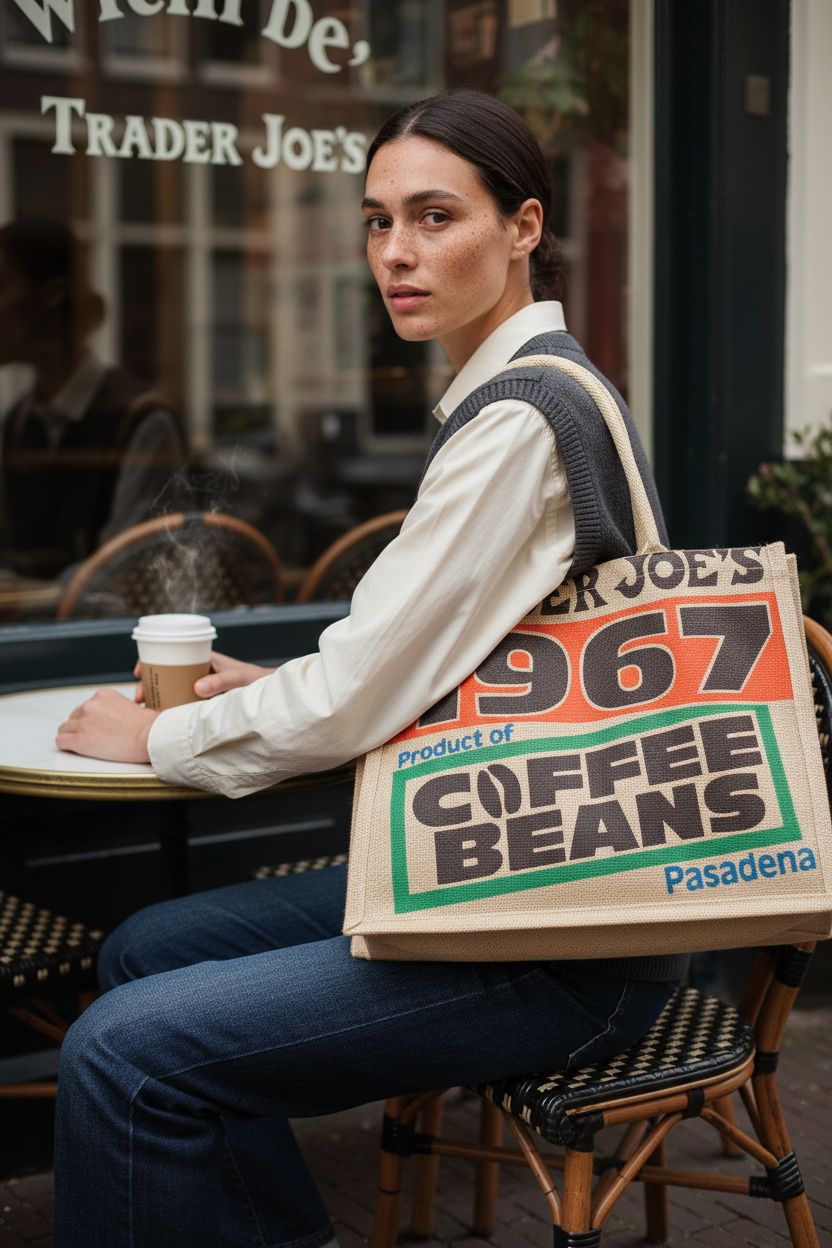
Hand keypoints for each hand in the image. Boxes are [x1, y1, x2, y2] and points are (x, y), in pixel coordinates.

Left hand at [57, 688, 158, 761]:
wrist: (149, 736)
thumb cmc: (148, 725)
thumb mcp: (131, 706)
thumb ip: (117, 708)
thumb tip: (114, 719)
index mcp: (103, 695)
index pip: (86, 707)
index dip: (91, 719)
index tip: (98, 727)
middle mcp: (90, 705)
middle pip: (74, 717)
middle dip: (81, 727)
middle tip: (93, 737)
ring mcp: (83, 722)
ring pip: (65, 729)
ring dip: (73, 736)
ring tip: (86, 745)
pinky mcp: (79, 739)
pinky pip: (61, 742)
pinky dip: (67, 747)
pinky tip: (76, 750)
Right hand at [132, 650, 272, 703]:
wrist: (269, 695)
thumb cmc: (256, 681)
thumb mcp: (238, 679)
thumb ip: (221, 681)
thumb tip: (197, 688)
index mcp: (203, 659)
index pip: (171, 654)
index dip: (151, 661)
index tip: (138, 671)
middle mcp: (198, 672)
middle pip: (165, 674)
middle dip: (148, 684)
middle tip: (138, 698)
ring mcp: (199, 687)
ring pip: (170, 689)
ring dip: (156, 698)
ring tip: (144, 711)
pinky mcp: (202, 702)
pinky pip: (180, 702)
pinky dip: (168, 708)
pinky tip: (160, 719)